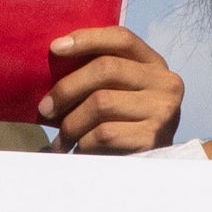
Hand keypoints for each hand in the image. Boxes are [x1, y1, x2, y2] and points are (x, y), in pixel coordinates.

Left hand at [41, 25, 183, 154]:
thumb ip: (100, 74)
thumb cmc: (124, 127)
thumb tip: (57, 55)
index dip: (87, 38)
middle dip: (67, 88)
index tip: (55, 48)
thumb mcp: (119, 93)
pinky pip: (104, 133)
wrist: (150, 172)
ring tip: (62, 138)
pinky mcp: (153, 138)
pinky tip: (79, 151)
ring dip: (71, 123)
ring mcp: (163, 111)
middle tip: (45, 109)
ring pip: (101, 102)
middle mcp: (166, 83)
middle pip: (106, 68)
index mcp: (154, 65)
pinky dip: (83, 143)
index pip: (121, 38)